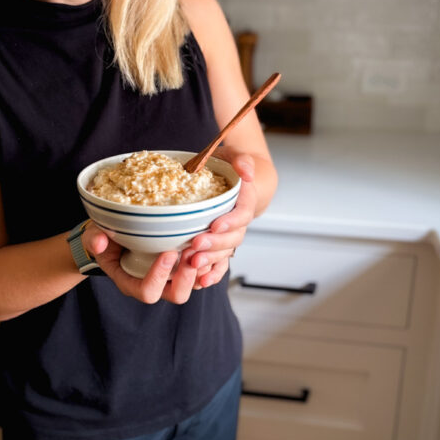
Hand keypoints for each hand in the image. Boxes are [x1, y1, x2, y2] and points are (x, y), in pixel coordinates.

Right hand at [81, 223, 199, 304]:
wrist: (113, 236)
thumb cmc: (103, 238)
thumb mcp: (93, 237)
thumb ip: (94, 240)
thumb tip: (99, 243)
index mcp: (131, 283)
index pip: (147, 292)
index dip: (159, 276)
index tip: (168, 252)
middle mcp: (153, 284)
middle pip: (176, 295)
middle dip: (187, 276)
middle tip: (192, 251)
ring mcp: (169, 278)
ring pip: (192, 285)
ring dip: (200, 268)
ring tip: (203, 245)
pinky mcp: (180, 268)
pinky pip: (200, 273)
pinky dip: (207, 262)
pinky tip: (210, 242)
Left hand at [185, 149, 257, 288]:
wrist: (234, 179)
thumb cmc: (230, 166)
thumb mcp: (234, 157)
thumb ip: (242, 161)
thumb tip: (247, 172)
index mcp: (244, 201)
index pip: (242, 214)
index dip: (231, 221)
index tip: (215, 225)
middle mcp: (240, 221)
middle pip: (234, 237)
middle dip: (216, 243)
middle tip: (196, 245)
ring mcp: (231, 234)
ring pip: (226, 251)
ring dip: (211, 259)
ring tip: (193, 263)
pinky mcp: (221, 243)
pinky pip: (221, 262)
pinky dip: (213, 273)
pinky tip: (201, 281)